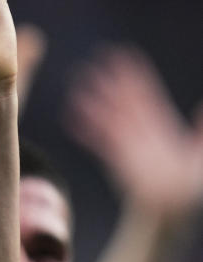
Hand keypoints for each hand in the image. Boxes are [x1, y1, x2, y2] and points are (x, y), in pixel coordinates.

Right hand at [67, 46, 202, 218]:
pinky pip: (97, 142)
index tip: (122, 54)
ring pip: (106, 119)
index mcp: (161, 122)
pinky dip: (84, 131)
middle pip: (122, 100)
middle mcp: (141, 129)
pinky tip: (72, 120)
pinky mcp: (115, 160)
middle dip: (109, 82)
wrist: (170, 207)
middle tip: (93, 62)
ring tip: (76, 90)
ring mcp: (126, 144)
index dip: (133, 73)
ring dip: (92, 105)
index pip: (144, 92)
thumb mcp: (201, 154)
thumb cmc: (190, 183)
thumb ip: (202, 132)